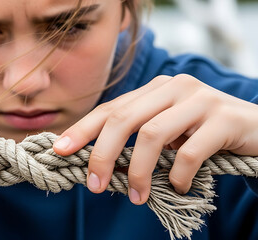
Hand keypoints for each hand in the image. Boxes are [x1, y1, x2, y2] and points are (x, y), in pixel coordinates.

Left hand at [53, 74, 257, 203]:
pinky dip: (178, 176)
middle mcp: (174, 88)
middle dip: (102, 154)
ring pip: (152, 135)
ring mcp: (200, 100)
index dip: (82, 130)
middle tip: (94, 185)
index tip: (59, 150)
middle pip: (124, 119)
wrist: (257, 131)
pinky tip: (179, 187)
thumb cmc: (203, 135)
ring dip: (139, 172)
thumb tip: (100, 167)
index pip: (110, 109)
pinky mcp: (224, 118)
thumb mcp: (167, 133)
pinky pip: (190, 152)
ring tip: (137, 197)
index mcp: (155, 90)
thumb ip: (137, 140)